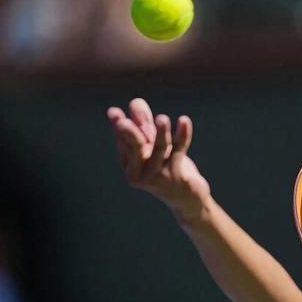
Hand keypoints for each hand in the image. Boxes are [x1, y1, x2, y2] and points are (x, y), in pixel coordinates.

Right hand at [107, 98, 210, 221]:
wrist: (186, 199)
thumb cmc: (166, 169)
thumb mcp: (153, 147)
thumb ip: (144, 125)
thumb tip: (135, 102)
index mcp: (130, 167)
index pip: (123, 143)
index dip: (120, 127)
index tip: (115, 112)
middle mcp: (139, 175)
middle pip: (135, 148)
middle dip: (131, 133)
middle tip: (125, 122)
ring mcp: (158, 178)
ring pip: (160, 149)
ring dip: (161, 132)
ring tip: (162, 118)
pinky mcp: (177, 178)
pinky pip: (179, 151)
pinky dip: (182, 134)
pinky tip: (184, 120)